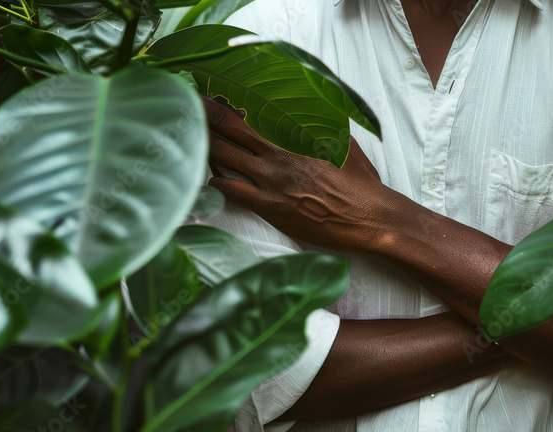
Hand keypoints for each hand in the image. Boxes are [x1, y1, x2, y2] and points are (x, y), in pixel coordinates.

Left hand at [202, 96, 402, 252]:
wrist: (367, 217)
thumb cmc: (359, 181)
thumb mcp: (344, 141)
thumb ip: (323, 122)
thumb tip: (316, 104)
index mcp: (293, 136)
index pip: (247, 111)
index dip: (221, 101)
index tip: (206, 93)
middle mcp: (276, 156)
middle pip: (226, 130)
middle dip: (202, 117)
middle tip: (185, 110)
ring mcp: (269, 182)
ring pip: (223, 158)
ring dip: (203, 148)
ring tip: (189, 140)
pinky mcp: (268, 207)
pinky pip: (230, 190)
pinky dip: (215, 181)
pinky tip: (210, 178)